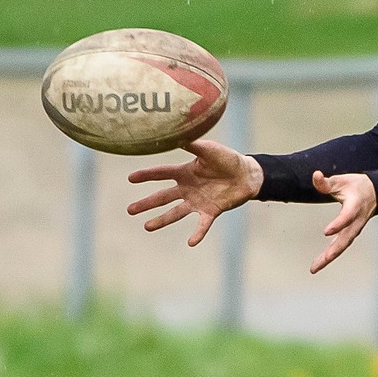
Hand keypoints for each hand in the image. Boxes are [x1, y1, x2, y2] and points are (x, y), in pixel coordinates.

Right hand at [125, 138, 263, 245]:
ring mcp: (197, 202)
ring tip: (147, 227)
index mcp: (185, 172)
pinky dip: (197, 233)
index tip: (130, 178)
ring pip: (176, 213)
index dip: (146, 175)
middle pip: (163, 197)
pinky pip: (202, 225)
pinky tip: (191, 242)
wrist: (247, 174)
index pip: (161, 174)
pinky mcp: (210, 211)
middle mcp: (187, 188)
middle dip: (146, 203)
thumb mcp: (209, 149)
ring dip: (162, 220)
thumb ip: (192, 145)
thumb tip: (175, 134)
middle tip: (130, 210)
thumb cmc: (227, 159)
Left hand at [309, 172, 376, 272]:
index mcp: (355, 206)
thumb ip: (326, 182)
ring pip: (342, 245)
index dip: (338, 224)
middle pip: (345, 239)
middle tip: (322, 261)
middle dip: (333, 251)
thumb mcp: (342, 180)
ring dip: (329, 257)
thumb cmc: (356, 186)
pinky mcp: (350, 233)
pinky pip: (340, 245)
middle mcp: (356, 221)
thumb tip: (315, 175)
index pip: (347, 217)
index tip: (326, 232)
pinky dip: (330, 254)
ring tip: (314, 268)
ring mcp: (354, 229)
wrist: (375, 194)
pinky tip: (319, 263)